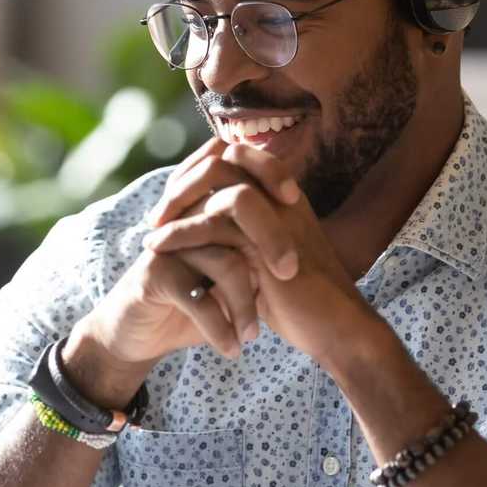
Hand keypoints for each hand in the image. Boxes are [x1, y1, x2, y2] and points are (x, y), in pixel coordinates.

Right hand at [75, 138, 300, 372]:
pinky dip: (220, 328)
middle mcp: (186, 219)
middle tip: (288, 274)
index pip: (237, 167)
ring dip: (246, 303)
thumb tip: (311, 245)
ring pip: (224, 261)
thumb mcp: (229, 277)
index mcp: (205, 209)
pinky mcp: (155, 276)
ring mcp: (169, 245)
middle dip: (271, 240)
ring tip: (253, 336)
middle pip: (236, 207)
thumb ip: (257, 254)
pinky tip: (231, 348)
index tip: (296, 201)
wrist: (140, 333)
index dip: (269, 171)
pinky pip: (198, 298)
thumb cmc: (193, 302)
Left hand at [141, 141, 382, 361]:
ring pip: (217, 181)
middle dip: (184, 180)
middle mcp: (281, 196)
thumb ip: (241, 238)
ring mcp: (277, 213)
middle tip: (158, 213)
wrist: (334, 330)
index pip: (236, 156)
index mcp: (284, 196)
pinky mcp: (268, 240)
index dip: (199, 171)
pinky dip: (180, 231)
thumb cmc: (300, 302)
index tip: (172, 201)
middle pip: (225, 156)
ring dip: (177, 202)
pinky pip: (214, 220)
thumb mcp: (264, 261)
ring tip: (152, 230)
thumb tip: (203, 228)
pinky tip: (157, 247)